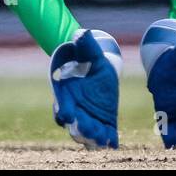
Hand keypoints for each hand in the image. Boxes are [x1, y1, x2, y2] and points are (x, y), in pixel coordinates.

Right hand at [50, 29, 121, 148]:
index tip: (67, 114)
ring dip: (93, 137)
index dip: (64, 112)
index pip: (61, 108)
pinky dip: (109, 140)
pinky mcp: (104, 123)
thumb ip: (86, 46)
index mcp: (67, 95)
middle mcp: (75, 110)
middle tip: (86, 129)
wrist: (102, 70)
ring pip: (88, 133)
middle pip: (74, 125)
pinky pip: (105, 134)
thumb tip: (81, 33)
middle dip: (80, 129)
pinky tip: (114, 142)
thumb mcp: (92, 53)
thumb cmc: (92, 61)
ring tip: (101, 139)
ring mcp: (89, 118)